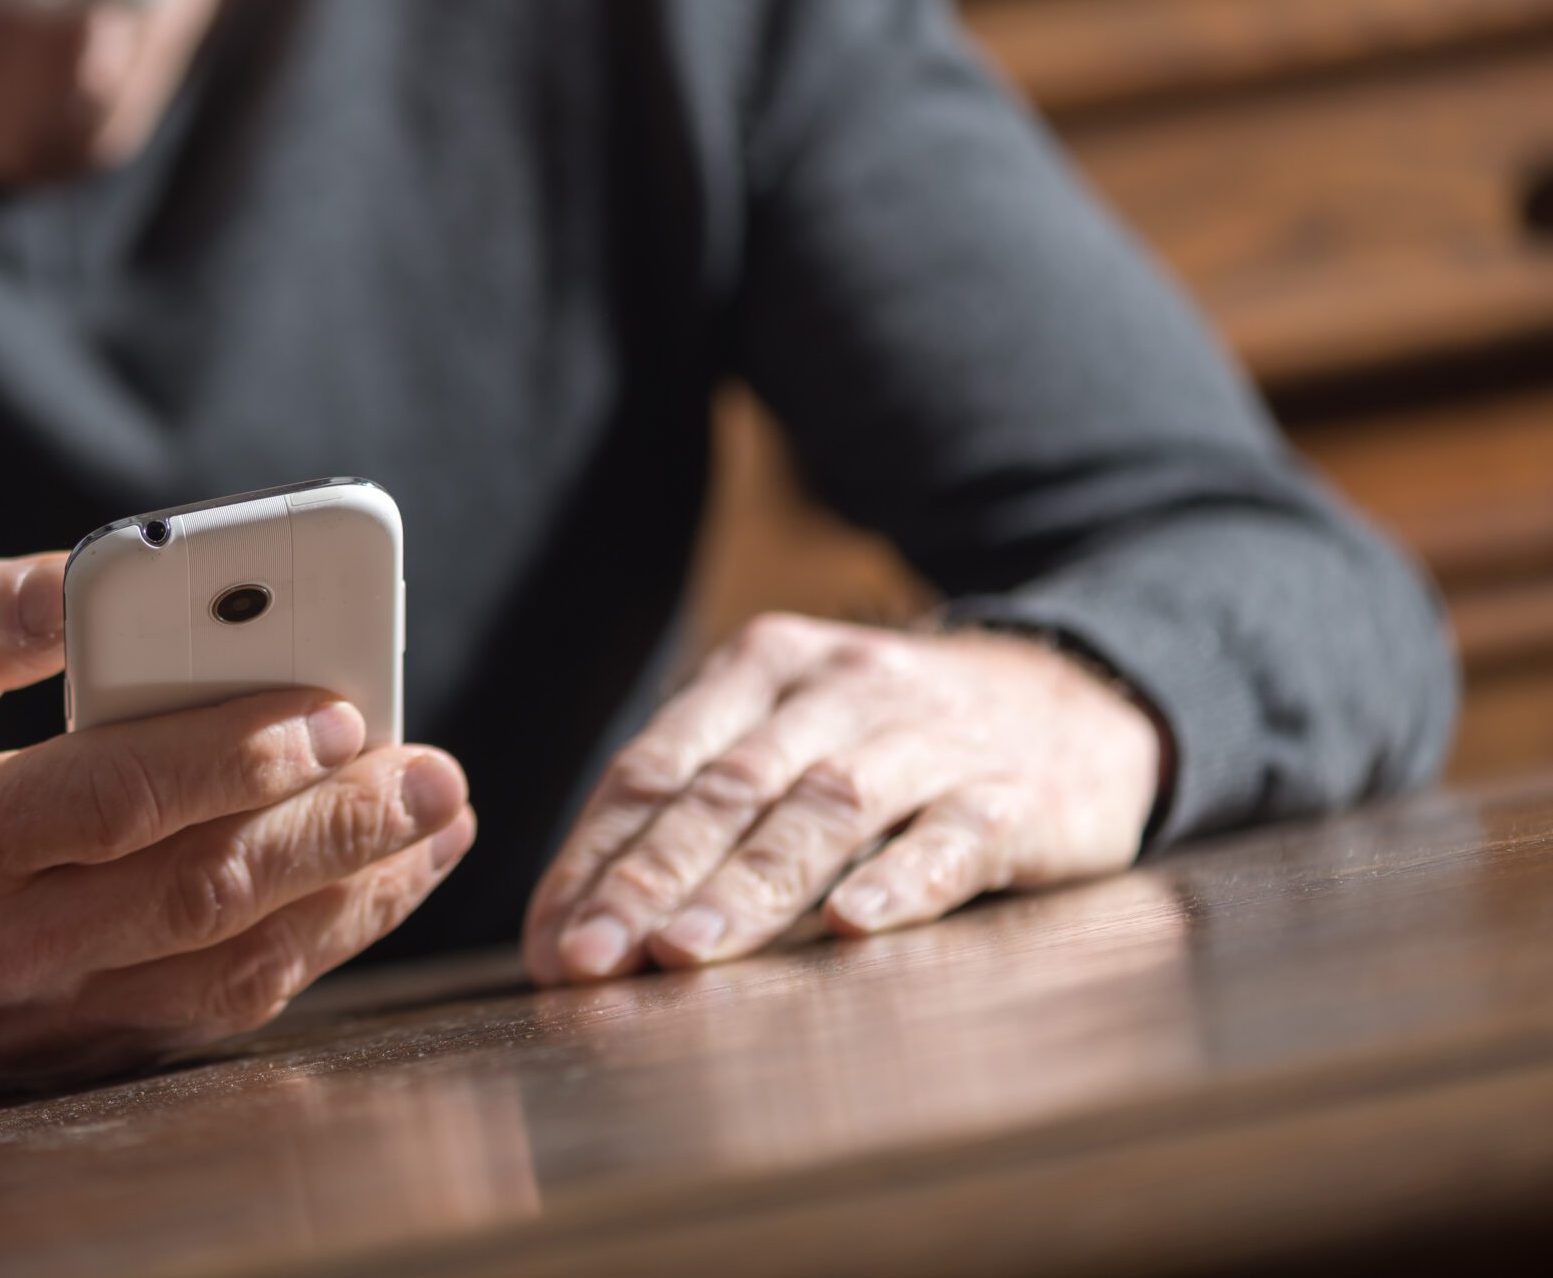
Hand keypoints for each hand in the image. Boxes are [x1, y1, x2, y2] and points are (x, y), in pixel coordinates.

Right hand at [0, 552, 473, 1130]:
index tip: (339, 705)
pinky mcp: (68, 1064)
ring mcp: (40, 1027)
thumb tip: (107, 567)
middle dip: (336, 831)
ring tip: (435, 828)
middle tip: (436, 772)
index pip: (116, 799)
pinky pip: (208, 1015)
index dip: (236, 754)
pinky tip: (362, 893)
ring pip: (228, 972)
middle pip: (201, 895)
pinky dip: (301, 956)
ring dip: (350, 902)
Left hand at [522, 614, 1164, 983]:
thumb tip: (580, 920)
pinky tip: (851, 929)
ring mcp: (932, 735)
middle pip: (725, 789)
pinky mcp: (1020, 792)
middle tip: (593, 961)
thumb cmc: (896, 741)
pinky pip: (953, 833)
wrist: (1079, 694)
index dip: (595, 858)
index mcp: (760, 669)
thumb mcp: (792, 737)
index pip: (655, 767)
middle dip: (648, 880)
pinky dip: (900, 880)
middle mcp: (837, 688)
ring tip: (686, 954)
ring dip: (748, 887)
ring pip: (824, 808)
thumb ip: (700, 809)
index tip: (552, 942)